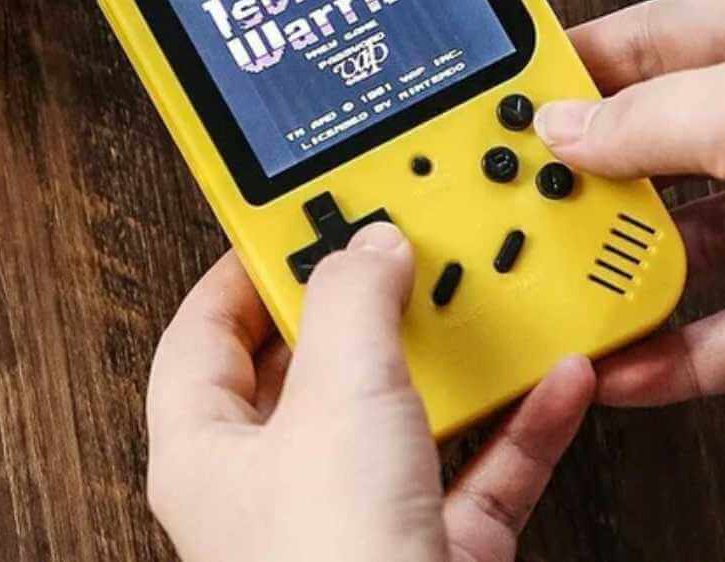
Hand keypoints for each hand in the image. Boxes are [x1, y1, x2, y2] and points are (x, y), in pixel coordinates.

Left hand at [147, 229, 594, 561]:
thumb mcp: (337, 397)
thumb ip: (350, 303)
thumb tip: (364, 246)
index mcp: (205, 450)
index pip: (203, 331)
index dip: (244, 269)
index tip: (289, 222)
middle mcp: (271, 487)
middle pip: (308, 367)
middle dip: (359, 306)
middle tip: (392, 250)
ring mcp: (352, 523)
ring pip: (397, 414)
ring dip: (446, 358)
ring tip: (472, 298)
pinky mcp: (429, 556)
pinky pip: (473, 471)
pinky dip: (513, 424)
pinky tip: (547, 380)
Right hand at [535, 0, 724, 405]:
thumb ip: (653, 117)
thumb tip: (567, 130)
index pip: (639, 40)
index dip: (561, 63)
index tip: (496, 94)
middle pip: (640, 151)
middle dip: (574, 184)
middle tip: (509, 202)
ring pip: (675, 246)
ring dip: (610, 277)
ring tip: (548, 288)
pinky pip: (721, 330)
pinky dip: (671, 356)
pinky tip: (624, 366)